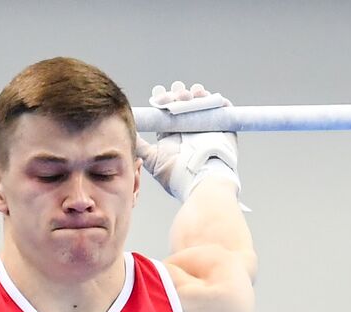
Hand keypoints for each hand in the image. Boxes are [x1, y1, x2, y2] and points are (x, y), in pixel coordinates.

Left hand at [138, 81, 240, 201]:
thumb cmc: (177, 175)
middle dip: (178, 94)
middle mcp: (189, 130)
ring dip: (193, 94)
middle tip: (174, 92)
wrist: (200, 181)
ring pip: (200, 103)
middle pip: (183, 104)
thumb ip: (140, 146)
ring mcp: (207, 128)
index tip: (157, 94)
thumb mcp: (152, 159)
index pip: (167, 112)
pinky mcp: (224, 128)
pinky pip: (221, 108)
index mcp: (173, 135)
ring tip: (187, 94)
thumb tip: (125, 133)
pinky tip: (204, 94)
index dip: (163, 100)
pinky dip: (214, 99)